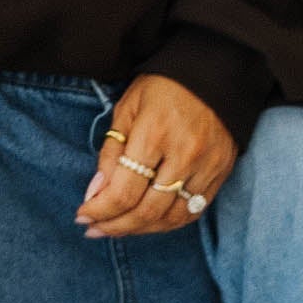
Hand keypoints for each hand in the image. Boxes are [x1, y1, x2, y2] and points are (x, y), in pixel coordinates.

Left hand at [77, 73, 238, 238]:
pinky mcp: (221, 173)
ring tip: (117, 229)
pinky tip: (147, 223)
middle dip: (115, 226)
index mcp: (154, 134)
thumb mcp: (127, 108)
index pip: (124, 191)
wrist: (216, 73)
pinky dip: (168, 223)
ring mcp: (207, 167)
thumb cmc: (163, 87)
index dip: (100, 210)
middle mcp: (184, 155)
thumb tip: (96, 193)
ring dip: (140, 230)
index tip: (82, 216)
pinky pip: (193, 211)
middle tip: (94, 230)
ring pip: (172, 217)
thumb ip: (112, 152)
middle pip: (147, 211)